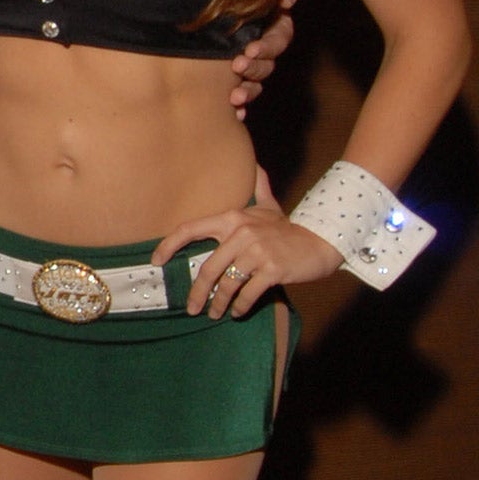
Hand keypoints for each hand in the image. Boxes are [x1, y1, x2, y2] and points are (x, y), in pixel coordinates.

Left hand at [153, 167, 341, 319]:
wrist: (322, 241)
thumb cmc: (289, 228)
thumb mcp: (269, 206)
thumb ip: (258, 188)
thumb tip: (255, 165)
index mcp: (231, 218)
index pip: (190, 229)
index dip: (169, 245)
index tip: (156, 261)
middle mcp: (240, 233)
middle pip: (208, 268)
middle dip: (197, 292)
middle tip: (191, 308)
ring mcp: (256, 252)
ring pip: (227, 284)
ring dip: (219, 303)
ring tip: (215, 314)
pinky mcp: (272, 269)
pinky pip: (248, 292)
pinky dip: (241, 306)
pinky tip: (238, 313)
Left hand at [227, 0, 305, 112]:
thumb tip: (286, 1)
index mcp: (271, 20)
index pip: (280, 36)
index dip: (269, 45)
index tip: (250, 49)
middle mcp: (261, 41)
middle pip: (268, 62)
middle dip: (255, 69)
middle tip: (237, 68)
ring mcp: (246, 58)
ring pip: (255, 80)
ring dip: (248, 91)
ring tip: (234, 98)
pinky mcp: (227, 71)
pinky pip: (240, 91)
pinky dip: (240, 104)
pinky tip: (234, 113)